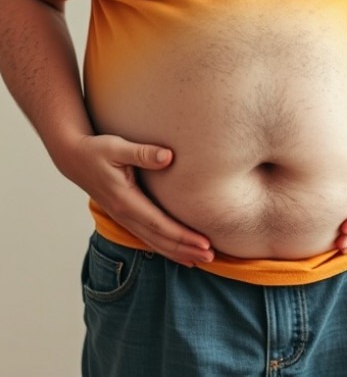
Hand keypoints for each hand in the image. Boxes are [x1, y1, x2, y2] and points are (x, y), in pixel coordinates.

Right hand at [64, 134, 213, 266]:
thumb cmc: (97, 150)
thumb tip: (168, 156)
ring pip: (154, 242)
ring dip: (178, 253)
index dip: (183, 236)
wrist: (74, 158)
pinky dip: (165, 248)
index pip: (159, 224)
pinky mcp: (125, 216)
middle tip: (212, 257)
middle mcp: (124, 214)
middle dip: (186, 249)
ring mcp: (124, 218)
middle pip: (159, 239)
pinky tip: (181, 254)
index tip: (204, 243)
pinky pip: (148, 238)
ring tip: (202, 260)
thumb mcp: (117, 147)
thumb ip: (143, 153)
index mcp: (125, 200)